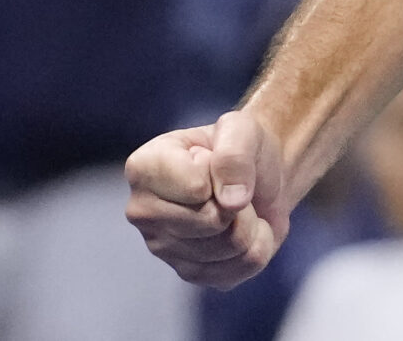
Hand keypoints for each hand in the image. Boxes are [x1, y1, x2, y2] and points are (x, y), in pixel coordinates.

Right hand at [125, 108, 289, 288]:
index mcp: (143, 168)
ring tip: (238, 204)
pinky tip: (242, 227)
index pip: (197, 188)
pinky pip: (242, 266)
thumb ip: (234, 154)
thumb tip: (231, 202)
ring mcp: (163, 248)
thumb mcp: (242, 129)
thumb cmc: (242, 147)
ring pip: (230, 246)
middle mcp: (142, 212)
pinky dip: (258, 243)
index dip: (221, 171)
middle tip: (232, 186)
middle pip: (212, 222)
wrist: (260, 174)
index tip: (214, 159)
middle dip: (239, 202)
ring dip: (251, 222)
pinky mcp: (191, 273)